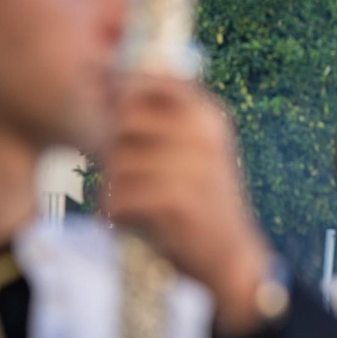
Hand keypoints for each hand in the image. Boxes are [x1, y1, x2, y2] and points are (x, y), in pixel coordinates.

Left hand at [101, 75, 273, 337]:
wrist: (229, 258)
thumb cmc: (200, 201)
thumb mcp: (194, 149)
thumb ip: (161, 116)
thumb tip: (107, 80)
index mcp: (210, 115)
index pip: (152, 81)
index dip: (123, 94)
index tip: (118, 120)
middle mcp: (205, 135)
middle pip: (125, 119)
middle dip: (114, 146)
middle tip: (124, 171)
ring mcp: (194, 167)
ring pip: (117, 161)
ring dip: (115, 186)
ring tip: (135, 202)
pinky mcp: (177, 201)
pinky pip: (118, 194)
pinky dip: (117, 213)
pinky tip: (135, 220)